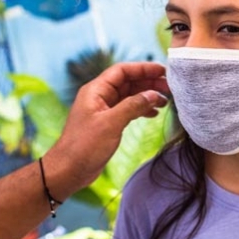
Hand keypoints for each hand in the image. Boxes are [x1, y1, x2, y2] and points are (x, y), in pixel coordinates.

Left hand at [44, 62, 169, 194]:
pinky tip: (153, 113)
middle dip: (148, 82)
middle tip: (169, 87)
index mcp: (96, 90)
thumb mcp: (111, 123)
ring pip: (129, 96)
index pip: (122, 71)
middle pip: (128, 82)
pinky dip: (141, 109)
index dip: (143, 68)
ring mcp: (104, 110)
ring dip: (146, 96)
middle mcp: (99, 97)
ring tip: (165, 100)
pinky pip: (128, 110)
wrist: (68, 170)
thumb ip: (133, 106)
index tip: (162, 71)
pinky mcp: (108, 123)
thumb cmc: (84, 146)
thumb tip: (153, 94)